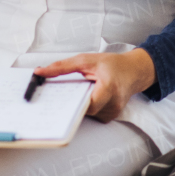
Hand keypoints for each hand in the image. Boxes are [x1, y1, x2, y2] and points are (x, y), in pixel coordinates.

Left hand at [33, 49, 156, 122]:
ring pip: (87, 114)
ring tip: (78, 91)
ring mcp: (113, 112)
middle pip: (84, 110)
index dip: (70, 102)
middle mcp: (112, 104)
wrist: (134, 71)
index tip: (55, 98)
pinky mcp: (111, 115)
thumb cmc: (112, 64)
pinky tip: (86, 96)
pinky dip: (86, 106)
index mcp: (108, 88)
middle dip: (71, 103)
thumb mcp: (85, 60)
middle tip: (58, 95)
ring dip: (79, 104)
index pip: (86, 104)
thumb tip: (40, 72)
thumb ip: (62, 67)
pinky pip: (93, 115)